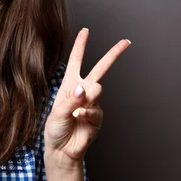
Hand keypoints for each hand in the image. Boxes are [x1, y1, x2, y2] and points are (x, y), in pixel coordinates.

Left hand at [44, 28, 129, 167]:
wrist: (62, 150)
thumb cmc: (55, 129)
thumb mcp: (57, 112)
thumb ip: (71, 100)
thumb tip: (84, 88)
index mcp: (70, 85)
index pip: (76, 61)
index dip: (80, 45)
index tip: (86, 30)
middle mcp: (82, 91)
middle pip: (100, 69)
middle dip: (113, 55)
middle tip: (125, 42)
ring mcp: (92, 104)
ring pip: (97, 90)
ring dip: (87, 98)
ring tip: (77, 110)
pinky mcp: (98, 117)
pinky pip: (96, 110)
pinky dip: (87, 113)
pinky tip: (79, 117)